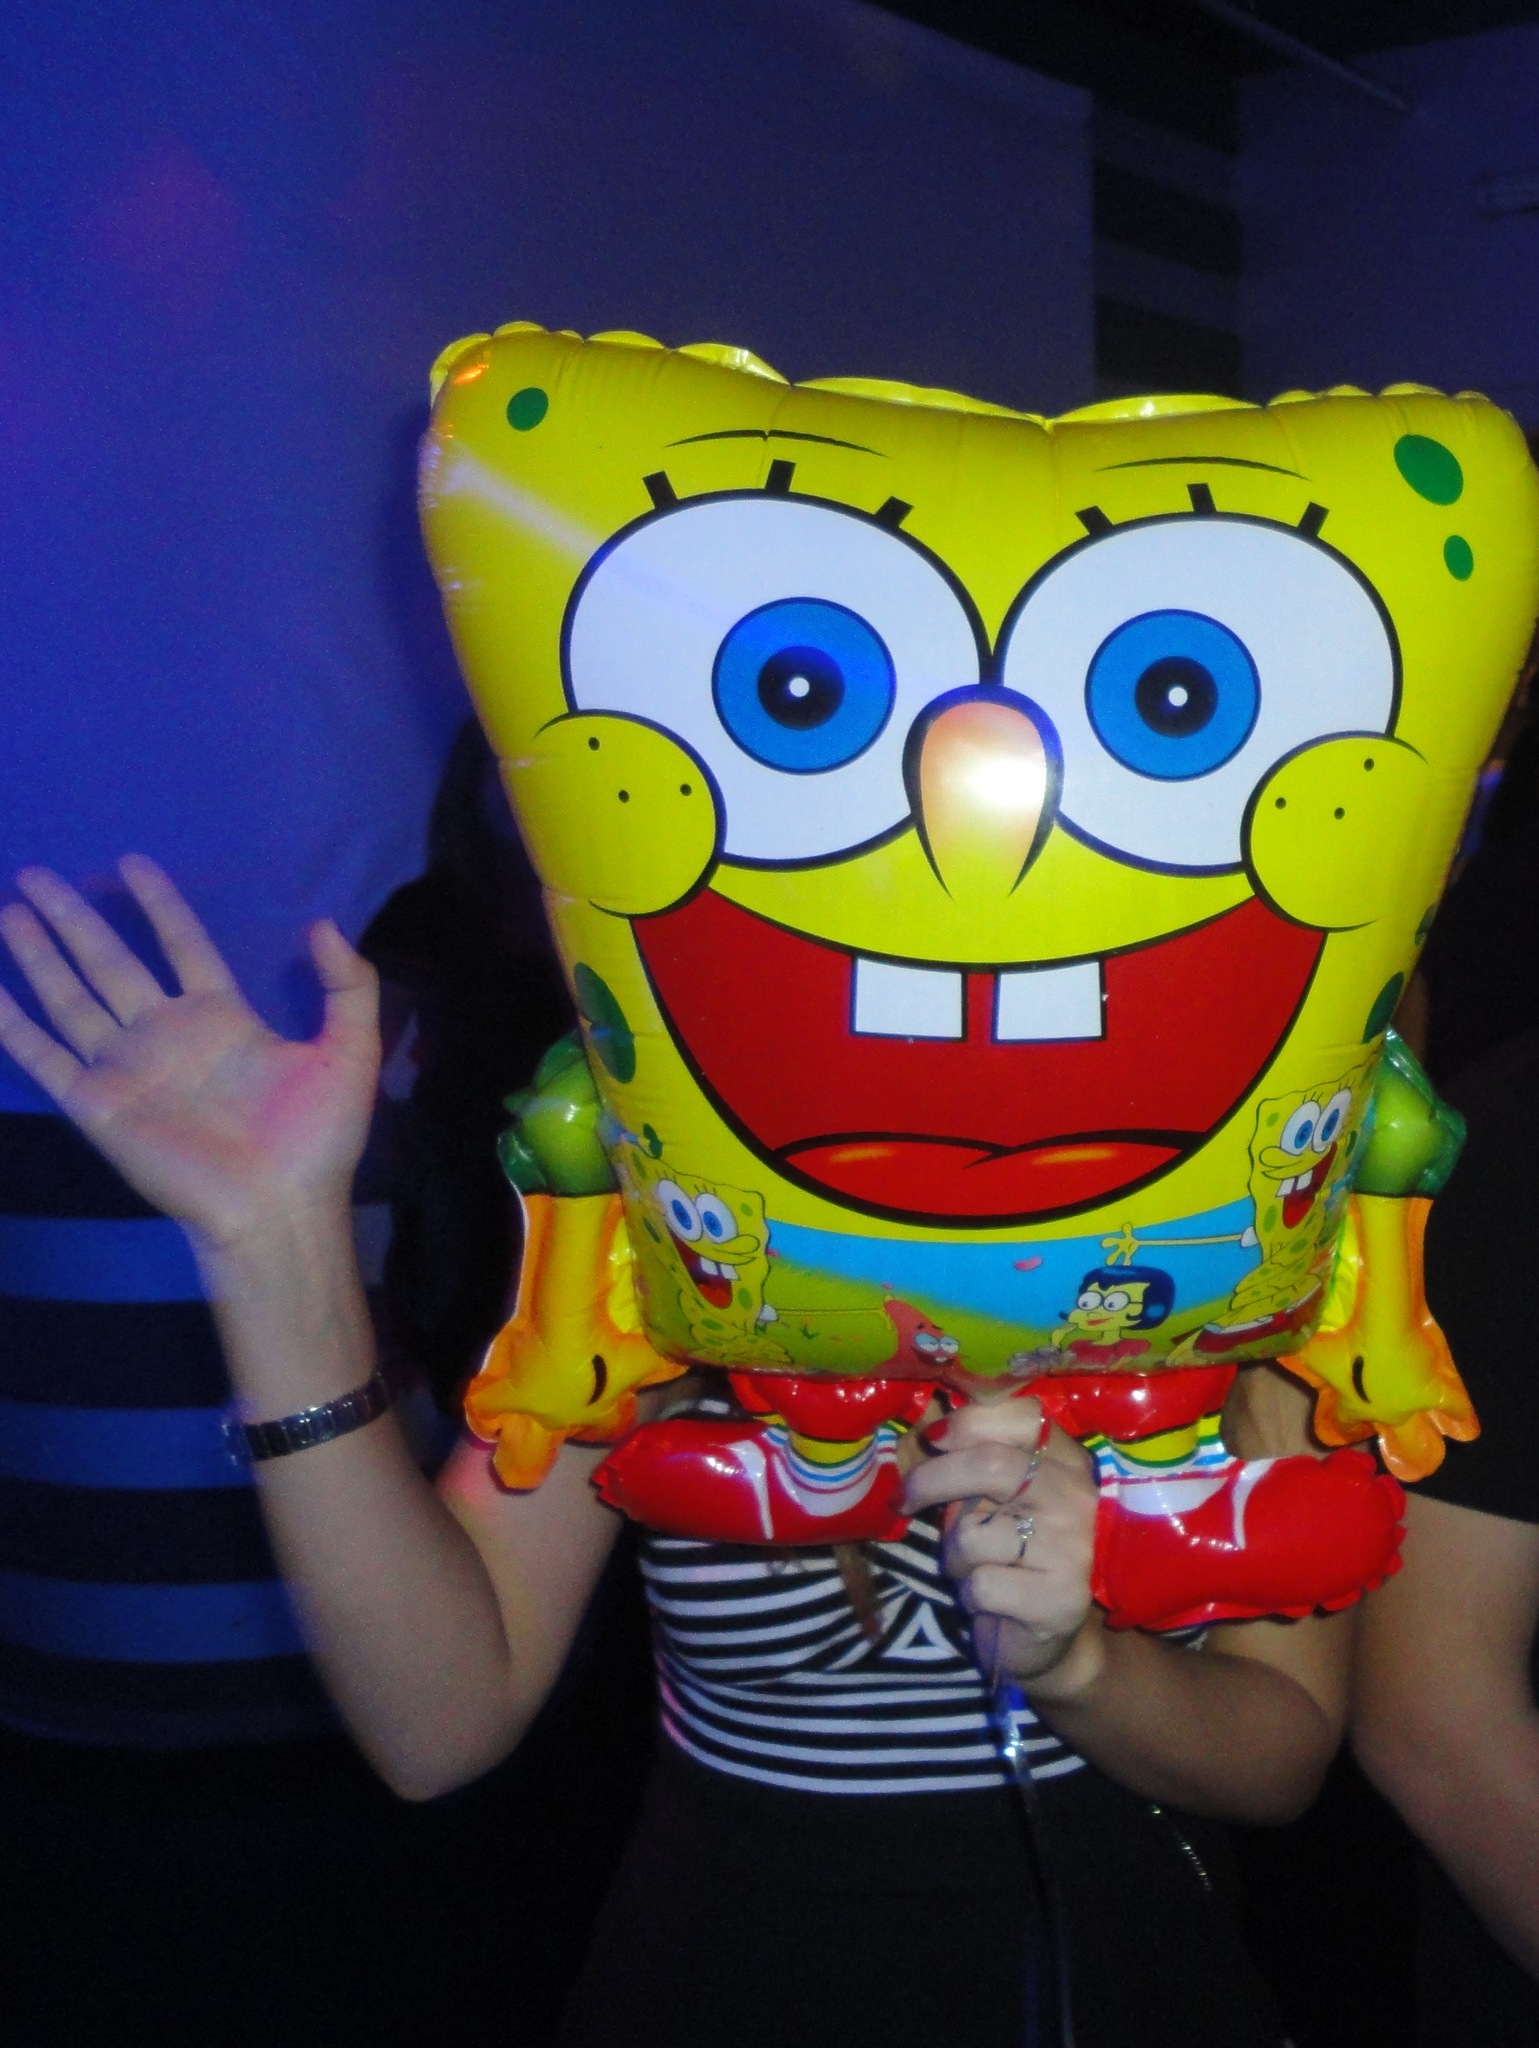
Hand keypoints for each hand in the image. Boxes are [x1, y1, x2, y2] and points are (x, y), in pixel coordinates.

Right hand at [0, 859, 379, 1247]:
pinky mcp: (99, 1104)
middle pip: (112, 961)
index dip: (159, 904)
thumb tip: (323, 922)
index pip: (182, 944)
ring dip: (40, 955)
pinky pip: (45, 1057)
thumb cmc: (318, 1138)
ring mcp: (128, 1068)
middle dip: (76, 918)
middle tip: (39, 873)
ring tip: (10, 910)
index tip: (132, 862)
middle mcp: (167, 1035)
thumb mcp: (352, 1051)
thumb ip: (347, 984)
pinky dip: (12, 1024)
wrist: (281, 1207)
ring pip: (72, 997)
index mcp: (222, 1018)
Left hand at [903, 1396, 1098, 1684]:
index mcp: (1065, 1461)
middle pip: (988, 1466)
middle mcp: (1075, 1497)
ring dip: (955, 1556)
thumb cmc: (1008, 1553)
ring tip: (974, 1568)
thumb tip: (930, 1425)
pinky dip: (970, 1595)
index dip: (969, 1421)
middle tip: (903, 1498)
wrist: (1043, 1636)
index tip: (934, 1438)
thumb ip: (973, 1459)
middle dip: (930, 1480)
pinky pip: (980, 1584)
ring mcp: (1072, 1548)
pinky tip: (990, 1601)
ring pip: (972, 1534)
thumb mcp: (994, 1497)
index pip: (1022, 1415)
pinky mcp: (1060, 1598)